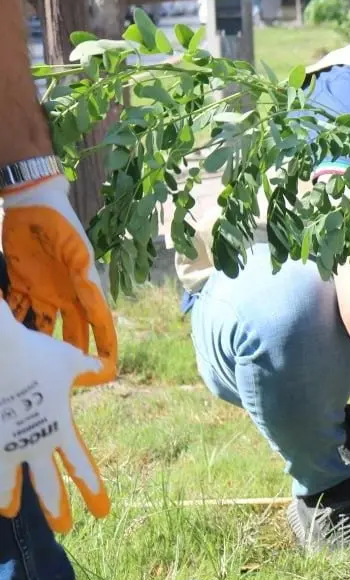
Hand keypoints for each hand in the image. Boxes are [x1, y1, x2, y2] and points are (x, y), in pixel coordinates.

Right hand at [0, 303, 110, 532]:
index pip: (81, 467)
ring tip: (9, 511)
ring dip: (8, 499)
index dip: (93, 490)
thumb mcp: (68, 360)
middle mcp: (31, 445)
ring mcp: (2, 446)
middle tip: (65, 528)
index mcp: (59, 430)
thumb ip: (87, 369)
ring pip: (5, 485)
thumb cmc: (33, 354)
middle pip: (47, 487)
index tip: (102, 513)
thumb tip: (105, 368)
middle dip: (56, 509)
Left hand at [1, 174, 116, 386]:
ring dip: (40, 343)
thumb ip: (85, 280)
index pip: (99, 322)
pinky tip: (11, 338)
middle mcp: (66, 294)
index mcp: (85, 287)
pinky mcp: (20, 283)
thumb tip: (96, 306)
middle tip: (70, 377)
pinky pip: (16, 309)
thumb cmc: (62, 224)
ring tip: (36, 364)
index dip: (105, 345)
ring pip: (42, 325)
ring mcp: (43, 290)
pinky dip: (13, 321)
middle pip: (71, 331)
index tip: (108, 368)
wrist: (32, 202)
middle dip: (72, 353)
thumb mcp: (78, 253)